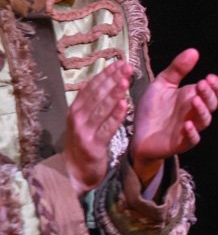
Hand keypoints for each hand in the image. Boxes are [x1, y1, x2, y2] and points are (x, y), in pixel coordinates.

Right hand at [64, 60, 132, 195]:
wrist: (74, 172)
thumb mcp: (86, 121)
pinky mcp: (93, 144)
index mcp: (76, 108)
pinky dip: (115, 115)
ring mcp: (84, 130)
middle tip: (127, 66)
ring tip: (126, 80)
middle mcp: (77, 116)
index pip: (92, 86)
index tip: (120, 62)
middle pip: (97, 93)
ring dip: (114, 92)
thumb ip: (95, 104)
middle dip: (112, 78)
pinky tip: (125, 104)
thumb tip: (108, 83)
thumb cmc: (84, 143)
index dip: (106, 73)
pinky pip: (107, 127)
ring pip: (101, 108)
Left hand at [130, 48, 217, 185]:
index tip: (210, 77)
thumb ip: (177, 69)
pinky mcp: (180, 143)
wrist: (137, 134)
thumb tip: (194, 51)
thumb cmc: (152, 110)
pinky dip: (192, 133)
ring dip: (202, 111)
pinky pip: (192, 140)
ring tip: (195, 100)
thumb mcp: (162, 84)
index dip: (215, 86)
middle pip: (211, 104)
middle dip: (209, 94)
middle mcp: (193, 113)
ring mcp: (189, 128)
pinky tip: (187, 125)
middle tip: (202, 84)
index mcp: (192, 97)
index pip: (212, 92)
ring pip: (204, 121)